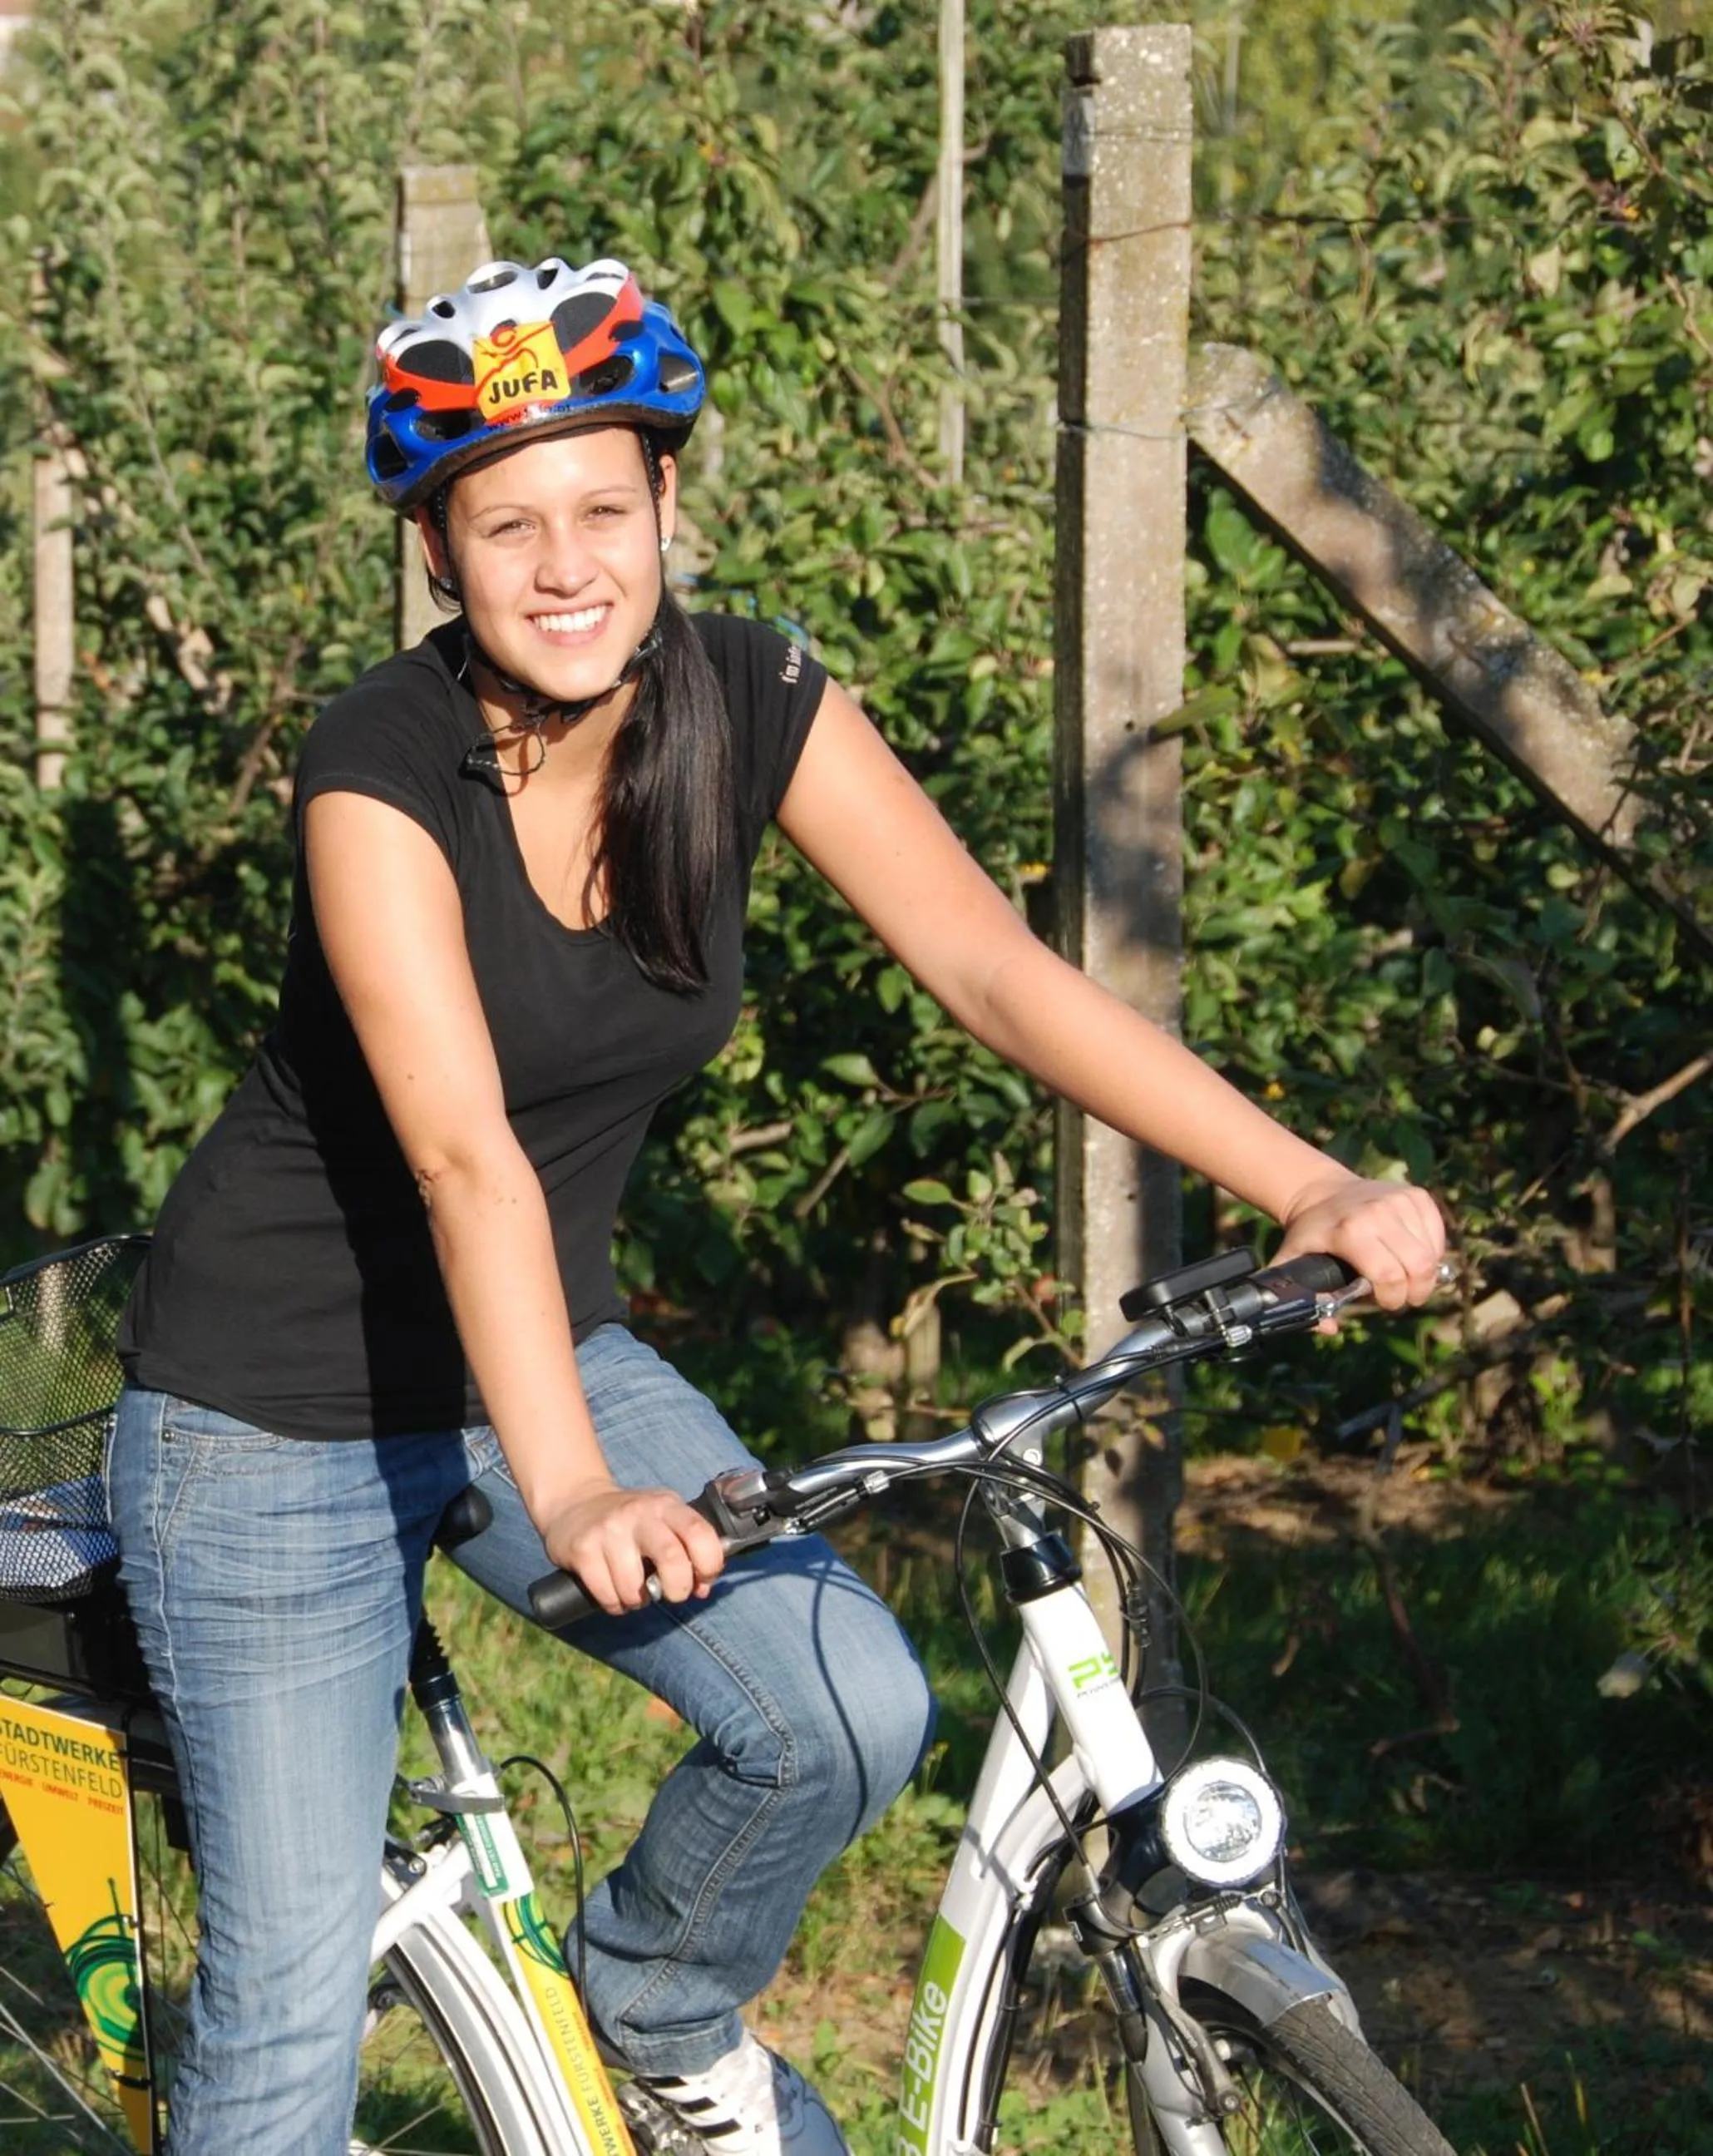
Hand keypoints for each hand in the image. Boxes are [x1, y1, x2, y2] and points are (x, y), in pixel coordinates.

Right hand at [536, 1479, 725, 1615]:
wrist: (576, 1502)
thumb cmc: (631, 1521)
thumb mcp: (663, 1521)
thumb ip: (687, 1549)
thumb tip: (702, 1589)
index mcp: (666, 1505)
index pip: (700, 1533)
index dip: (710, 1564)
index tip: (703, 1579)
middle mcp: (638, 1514)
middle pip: (672, 1559)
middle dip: (678, 1589)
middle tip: (671, 1594)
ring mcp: (608, 1531)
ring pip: (634, 1587)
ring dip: (638, 1602)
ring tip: (635, 1592)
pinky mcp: (582, 1550)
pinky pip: (607, 1595)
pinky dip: (615, 1604)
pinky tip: (614, 1592)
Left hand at [1274, 1174, 1446, 1310]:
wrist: (1321, 1190)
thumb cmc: (1310, 1233)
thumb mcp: (1292, 1261)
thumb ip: (1302, 1297)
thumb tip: (1329, 1327)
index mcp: (1349, 1231)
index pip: (1388, 1275)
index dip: (1391, 1299)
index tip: (1384, 1303)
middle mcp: (1378, 1212)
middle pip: (1418, 1266)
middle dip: (1415, 1293)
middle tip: (1404, 1298)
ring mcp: (1400, 1200)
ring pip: (1431, 1253)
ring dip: (1424, 1274)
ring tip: (1407, 1278)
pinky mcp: (1416, 1195)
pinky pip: (1438, 1235)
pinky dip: (1432, 1252)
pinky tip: (1413, 1257)